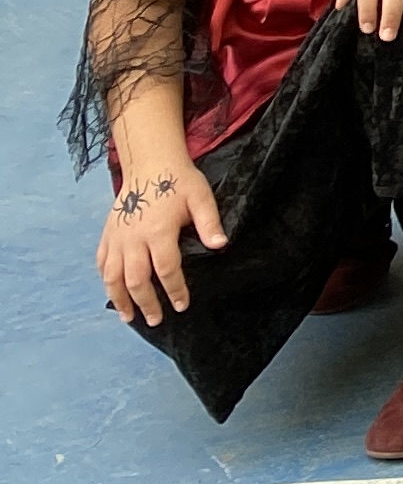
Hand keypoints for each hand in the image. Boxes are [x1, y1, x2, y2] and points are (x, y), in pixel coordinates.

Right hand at [97, 158, 226, 325]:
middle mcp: (133, 239)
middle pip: (136, 280)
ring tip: (128, 317)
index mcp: (158, 231)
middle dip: (146, 303)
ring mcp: (117, 238)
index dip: (174, 290)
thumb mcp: (201, 197)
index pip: (166, 269)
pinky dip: (106, 280)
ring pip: (112, 276)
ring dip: (120, 299)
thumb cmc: (178, 180)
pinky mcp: (107, 234)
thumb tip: (220, 245)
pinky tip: (113, 292)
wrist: (150, 162)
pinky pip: (101, 262)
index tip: (182, 305)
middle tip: (156, 320)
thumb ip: (209, 223)